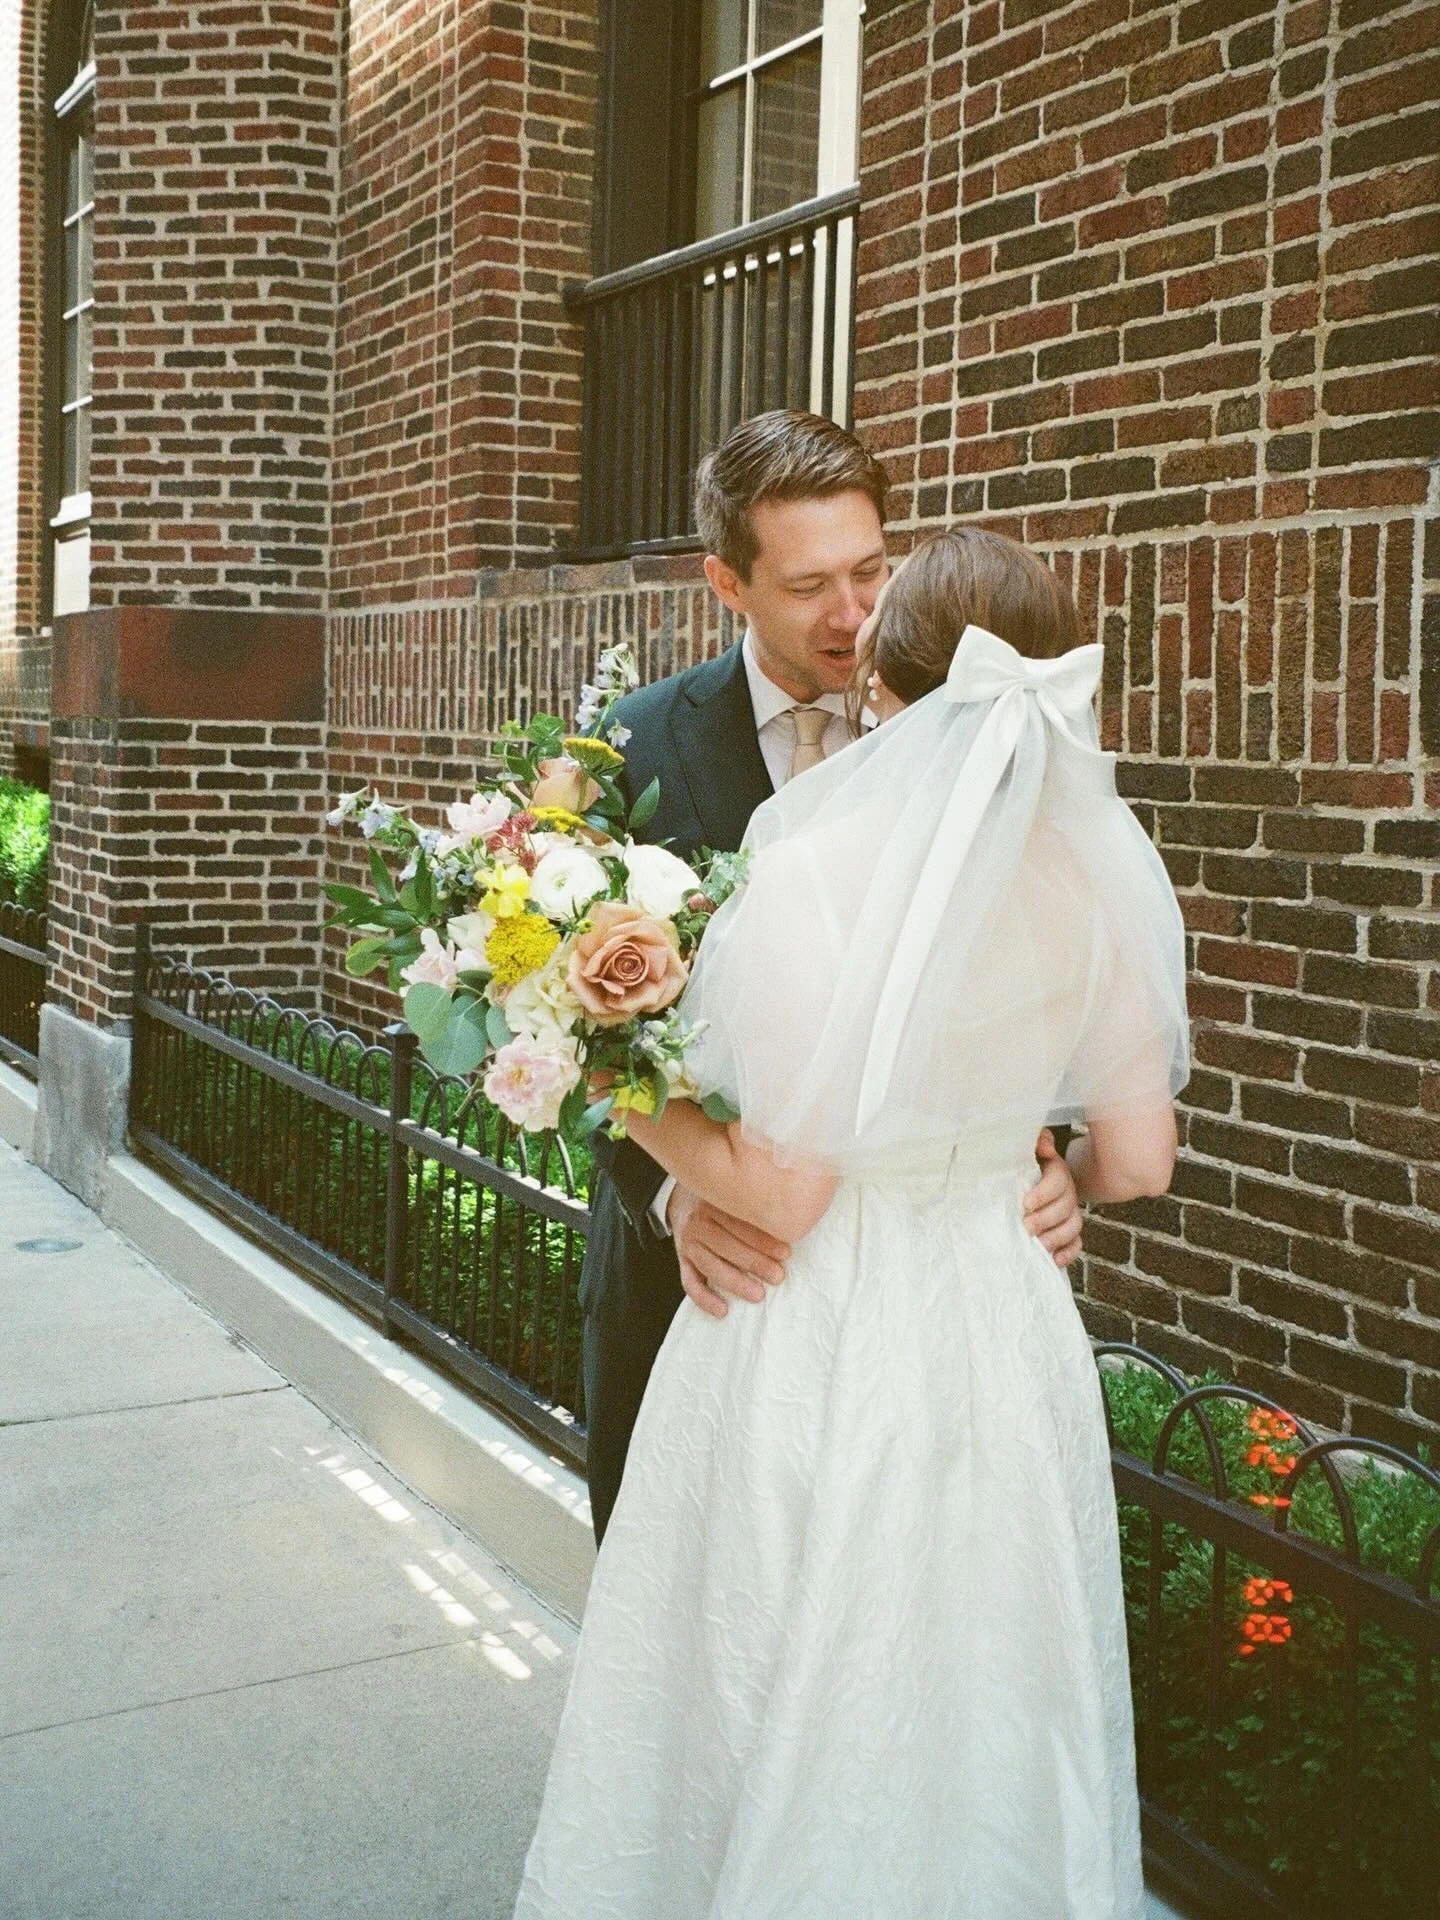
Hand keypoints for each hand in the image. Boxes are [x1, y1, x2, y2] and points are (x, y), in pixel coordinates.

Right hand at [669, 1185, 789, 1319]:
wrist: (687, 1199)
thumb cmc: (723, 1199)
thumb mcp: (736, 1192)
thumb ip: (758, 1202)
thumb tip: (795, 1217)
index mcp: (714, 1201)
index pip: (739, 1222)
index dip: (763, 1239)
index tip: (786, 1253)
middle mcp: (698, 1222)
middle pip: (726, 1246)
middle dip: (755, 1263)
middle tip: (778, 1276)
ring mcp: (689, 1243)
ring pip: (711, 1266)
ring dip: (736, 1283)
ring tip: (758, 1295)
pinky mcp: (683, 1260)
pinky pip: (690, 1283)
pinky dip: (705, 1299)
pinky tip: (722, 1311)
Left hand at [1023, 1129, 1082, 1267]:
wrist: (1024, 1181)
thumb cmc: (1020, 1166)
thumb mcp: (1024, 1151)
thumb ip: (1034, 1143)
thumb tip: (1043, 1143)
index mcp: (1056, 1172)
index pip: (1058, 1180)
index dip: (1044, 1193)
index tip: (1026, 1203)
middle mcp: (1067, 1193)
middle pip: (1066, 1207)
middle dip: (1046, 1219)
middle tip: (1026, 1227)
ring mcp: (1070, 1213)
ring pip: (1073, 1226)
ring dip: (1057, 1237)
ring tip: (1039, 1245)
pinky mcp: (1069, 1232)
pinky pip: (1076, 1243)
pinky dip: (1068, 1253)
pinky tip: (1054, 1259)